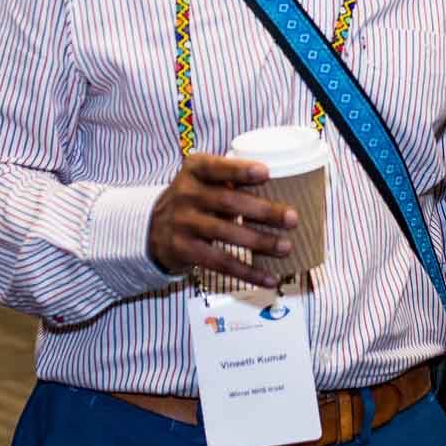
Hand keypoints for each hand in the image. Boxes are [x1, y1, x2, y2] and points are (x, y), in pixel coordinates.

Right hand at [146, 154, 298, 287]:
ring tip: (285, 246)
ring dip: (259, 242)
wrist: (154, 228)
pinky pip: (220, 263)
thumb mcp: (203, 180)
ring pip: (225, 233)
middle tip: (291, 218)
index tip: (266, 172)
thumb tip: (286, 189)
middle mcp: (186, 193)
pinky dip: (247, 272)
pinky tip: (269, 278)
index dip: (240, 170)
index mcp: (195, 169)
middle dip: (262, 210)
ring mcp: (183, 222)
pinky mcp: (185, 250)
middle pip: (227, 202)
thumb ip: (232, 179)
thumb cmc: (195, 199)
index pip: (216, 167)